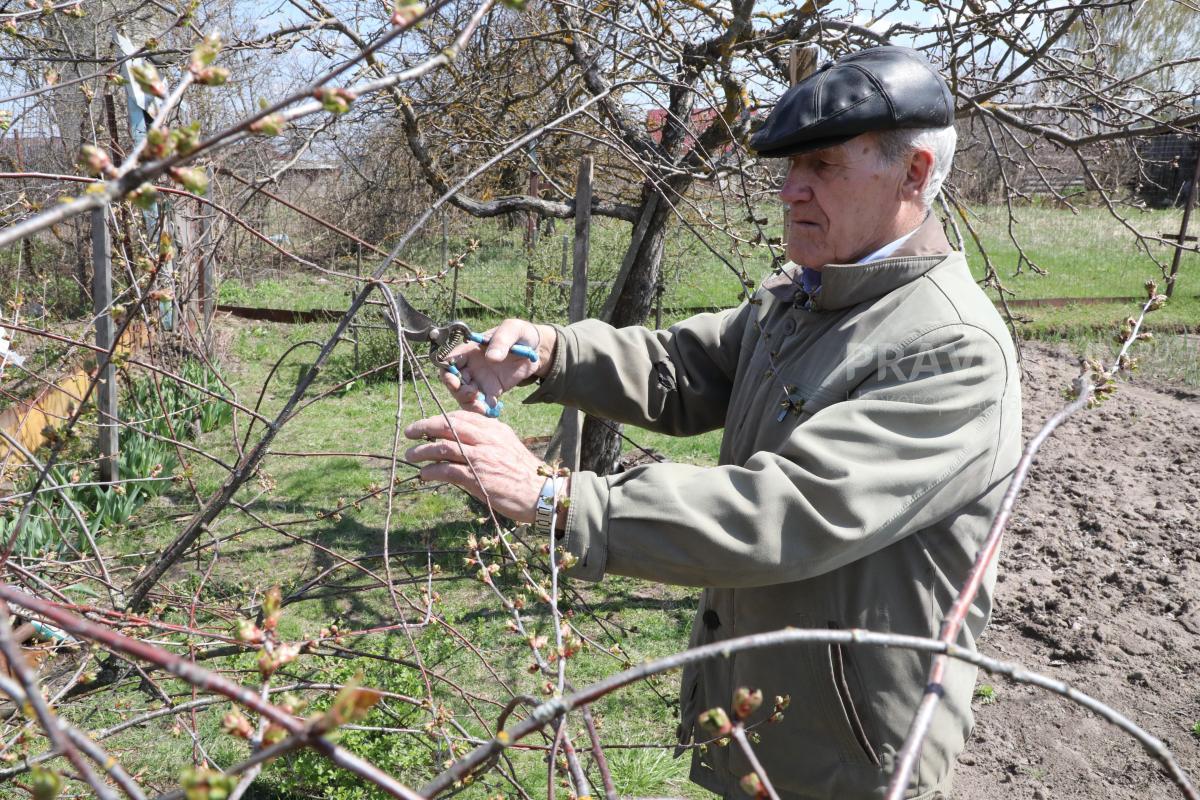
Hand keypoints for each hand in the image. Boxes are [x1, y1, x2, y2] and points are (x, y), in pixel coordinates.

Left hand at [404, 411, 556, 523]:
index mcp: (494, 429)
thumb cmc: (524, 474)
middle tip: (410, 432)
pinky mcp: (477, 477)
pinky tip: (424, 474)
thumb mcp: (507, 447)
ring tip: (410, 455)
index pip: (461, 416)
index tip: (427, 424)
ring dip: (422, 450)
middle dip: (424, 427)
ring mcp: (480, 457)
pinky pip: (446, 470)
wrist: (541, 493)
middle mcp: (486, 439)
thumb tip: (462, 443)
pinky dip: (431, 471)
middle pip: (447, 425)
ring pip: (442, 447)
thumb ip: (487, 441)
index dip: (440, 418)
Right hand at [440, 319, 555, 413]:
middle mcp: (470, 367)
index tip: (453, 380)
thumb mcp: (512, 330)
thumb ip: (501, 341)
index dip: (446, 372)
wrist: (536, 349)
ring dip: (469, 403)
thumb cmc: (520, 334)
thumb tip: (491, 358)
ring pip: (465, 396)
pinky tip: (492, 410)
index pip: (448, 361)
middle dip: (457, 391)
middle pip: (453, 382)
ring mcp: (480, 380)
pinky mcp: (492, 391)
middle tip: (471, 394)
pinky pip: (483, 403)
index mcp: (469, 350)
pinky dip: (484, 409)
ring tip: (481, 407)